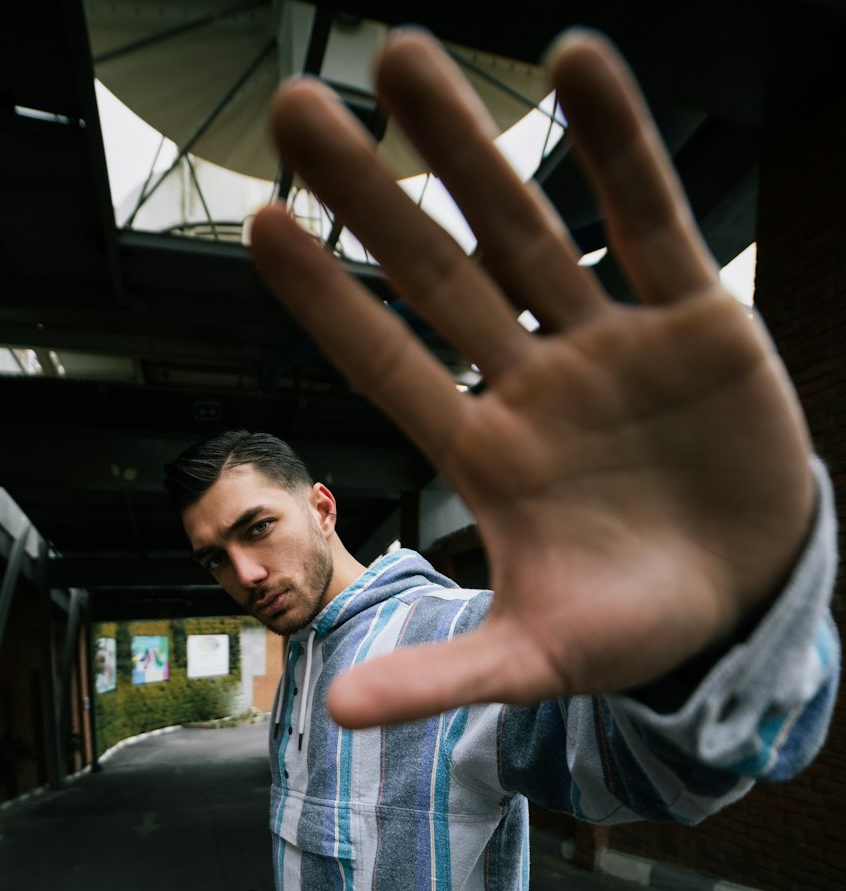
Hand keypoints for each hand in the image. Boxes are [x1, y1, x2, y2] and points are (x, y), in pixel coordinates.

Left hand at [250, 29, 815, 727]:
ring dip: (471, 146)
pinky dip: (621, 146)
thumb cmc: (635, 625)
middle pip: (435, 274)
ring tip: (407, 57)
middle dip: (370, 195)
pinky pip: (652, 220)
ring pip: (527, 229)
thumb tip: (338, 712)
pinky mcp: (696, 316)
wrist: (745, 595)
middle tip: (296, 107)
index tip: (259, 226)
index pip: (386, 367)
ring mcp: (609, 343)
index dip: (326, 302)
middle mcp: (532, 385)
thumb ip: (445, 675)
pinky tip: (578, 59)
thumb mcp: (540, 661)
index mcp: (486, 458)